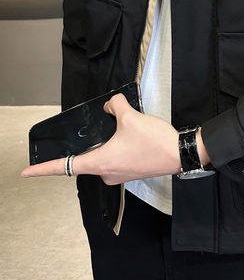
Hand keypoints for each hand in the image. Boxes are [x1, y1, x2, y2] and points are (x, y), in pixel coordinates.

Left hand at [20, 93, 182, 184]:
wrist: (179, 153)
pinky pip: (114, 160)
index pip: (64, 167)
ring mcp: (119, 175)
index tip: (27, 172)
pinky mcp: (130, 172)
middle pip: (85, 159)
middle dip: (87, 144)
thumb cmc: (154, 141)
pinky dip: (116, 148)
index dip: (43, 169)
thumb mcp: (131, 117)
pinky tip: (128, 136)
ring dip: (105, 145)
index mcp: (100, 162)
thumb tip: (111, 105)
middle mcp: (106, 173)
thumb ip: (116, 106)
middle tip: (98, 131)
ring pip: (102, 158)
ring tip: (123, 130)